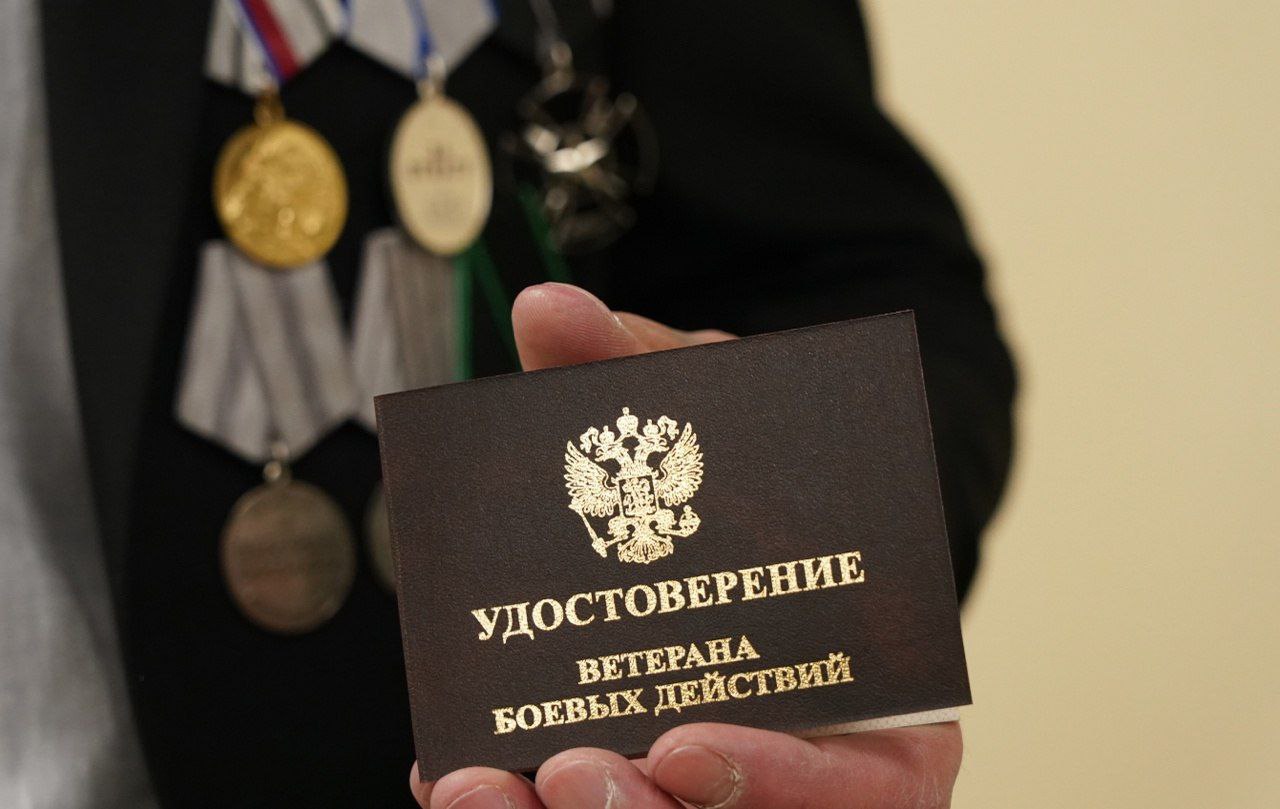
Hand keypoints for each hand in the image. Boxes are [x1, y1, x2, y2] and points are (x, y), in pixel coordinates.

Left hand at [411, 283, 961, 807]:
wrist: (720, 496)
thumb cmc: (743, 464)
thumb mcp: (711, 410)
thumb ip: (637, 370)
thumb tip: (549, 310)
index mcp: (877, 680)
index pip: (876, 778)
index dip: (791, 780)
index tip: (686, 748)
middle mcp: (817, 753)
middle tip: (570, 773)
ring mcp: (734, 776)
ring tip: (479, 790)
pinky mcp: (654, 779)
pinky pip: (594, 804)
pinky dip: (518, 806)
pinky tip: (451, 781)